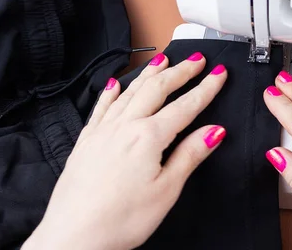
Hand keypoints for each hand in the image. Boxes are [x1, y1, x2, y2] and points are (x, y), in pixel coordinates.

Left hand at [23, 52, 227, 249]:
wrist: (73, 237)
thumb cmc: (120, 220)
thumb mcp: (167, 190)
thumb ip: (190, 155)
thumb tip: (213, 131)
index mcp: (148, 137)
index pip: (185, 106)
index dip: (206, 88)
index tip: (218, 74)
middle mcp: (124, 127)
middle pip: (157, 89)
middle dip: (180, 71)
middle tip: (196, 60)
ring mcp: (102, 132)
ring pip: (130, 92)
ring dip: (149, 73)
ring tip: (162, 59)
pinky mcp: (86, 142)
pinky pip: (101, 107)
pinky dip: (111, 92)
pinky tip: (115, 84)